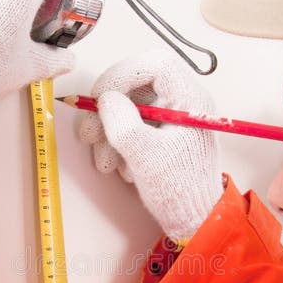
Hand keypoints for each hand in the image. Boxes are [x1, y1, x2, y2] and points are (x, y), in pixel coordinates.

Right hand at [79, 49, 222, 240]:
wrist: (192, 218)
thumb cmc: (179, 190)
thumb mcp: (146, 157)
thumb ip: (123, 124)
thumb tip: (105, 100)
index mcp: (191, 101)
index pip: (156, 64)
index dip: (123, 74)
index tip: (102, 96)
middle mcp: (182, 102)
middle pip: (136, 84)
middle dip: (108, 109)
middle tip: (90, 132)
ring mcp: (170, 117)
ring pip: (129, 105)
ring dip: (108, 130)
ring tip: (104, 160)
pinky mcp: (161, 132)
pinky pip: (132, 124)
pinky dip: (118, 142)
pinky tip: (119, 166)